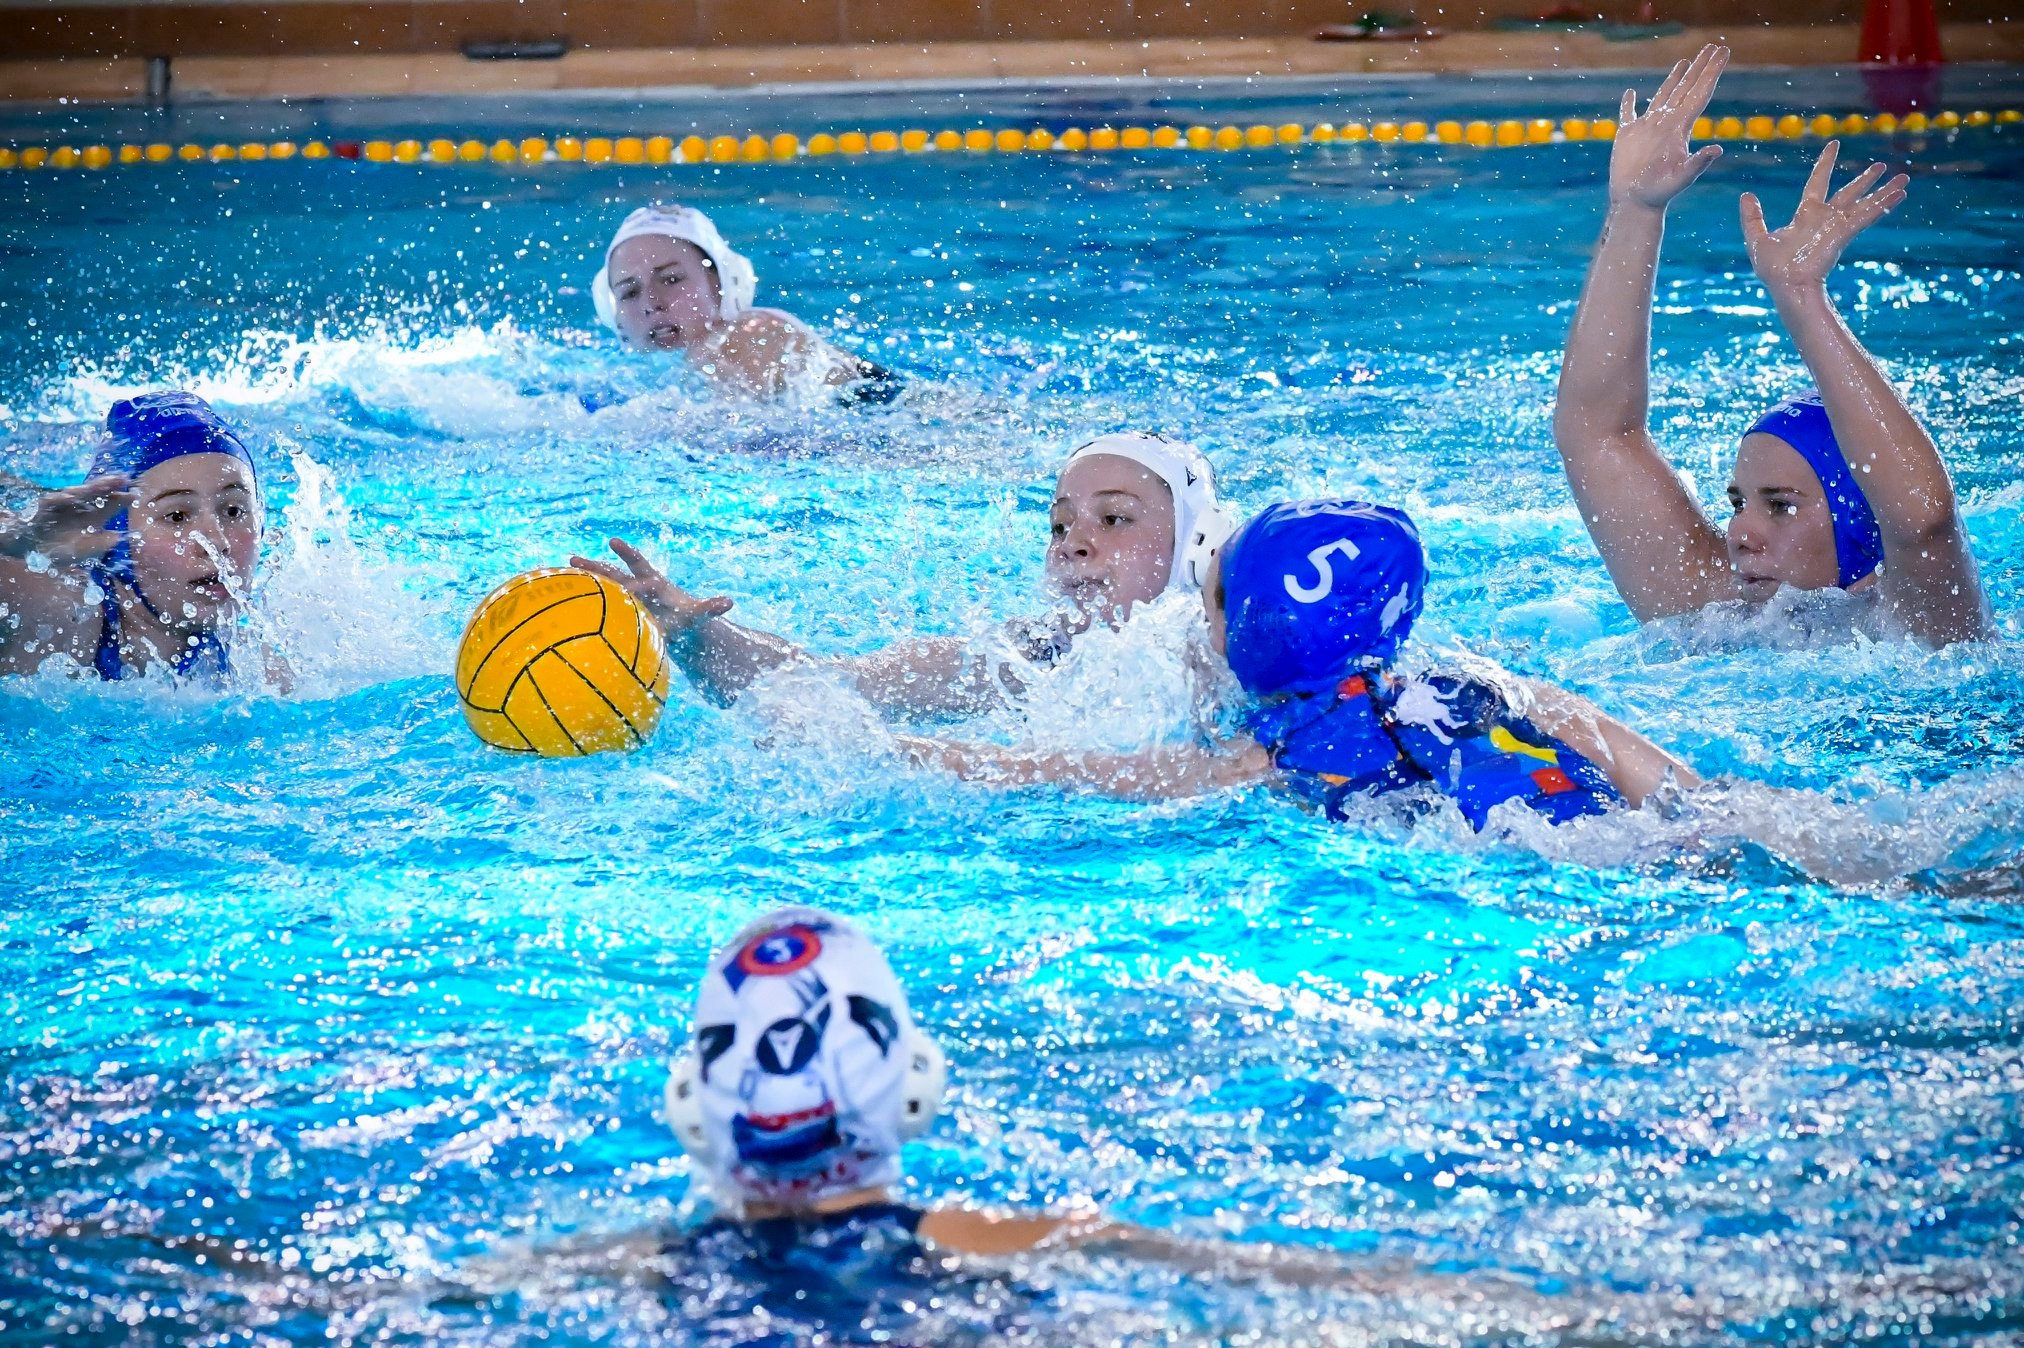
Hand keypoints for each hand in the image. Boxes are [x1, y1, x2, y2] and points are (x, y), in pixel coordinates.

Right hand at [0, 475, 132, 561]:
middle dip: (109, 485)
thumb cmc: (61, 549)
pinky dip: (59, 499)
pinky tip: (69, 497)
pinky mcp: (44, 508)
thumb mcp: (84, 551)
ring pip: (77, 494)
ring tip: (103, 484)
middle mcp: (80, 507)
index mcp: (94, 516)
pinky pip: (51, 502)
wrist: (32, 549)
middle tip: (123, 478)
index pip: (110, 504)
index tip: (134, 494)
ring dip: (89, 488)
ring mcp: (62, 505)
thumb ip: (100, 545)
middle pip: (96, 494)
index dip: (122, 499)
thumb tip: (118, 537)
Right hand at [567, 537, 732, 636]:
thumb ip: (710, 607)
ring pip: (600, 588)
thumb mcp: (696, 615)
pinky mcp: (615, 613)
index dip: (627, 553)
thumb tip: (729, 602)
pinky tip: (555, 603)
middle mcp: (633, 586)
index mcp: (651, 582)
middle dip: (595, 567)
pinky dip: (579, 604)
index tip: (613, 542)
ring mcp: (622, 599)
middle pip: (612, 574)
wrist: (673, 624)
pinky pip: (595, 607)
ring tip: (559, 572)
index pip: (638, 565)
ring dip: (583, 581)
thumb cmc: (683, 618)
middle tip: (575, 558)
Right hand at [1608, 43, 1727, 210]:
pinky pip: (1628, 114)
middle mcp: (1666, 124)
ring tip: (1685, 61)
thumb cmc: (1658, 194)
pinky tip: (1631, 93)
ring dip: (1674, 78)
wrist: (1635, 203)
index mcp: (1680, 127)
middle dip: (1700, 67)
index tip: (1723, 51)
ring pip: (1663, 96)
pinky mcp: (1627, 136)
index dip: (1712, 71)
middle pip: (1687, 88)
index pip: (1700, 92)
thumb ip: (1698, 163)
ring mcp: (1647, 128)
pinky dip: (1629, 103)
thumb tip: (1717, 149)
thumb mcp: (1681, 178)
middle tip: (1713, 46)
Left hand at [1741, 140, 1907, 298]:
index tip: (1834, 145)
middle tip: (1880, 165)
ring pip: (1865, 203)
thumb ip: (1752, 217)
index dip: (1825, 163)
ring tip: (1904, 178)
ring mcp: (1837, 226)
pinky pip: (1867, 215)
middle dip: (1864, 179)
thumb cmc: (1773, 269)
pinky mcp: (1845, 233)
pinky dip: (1884, 204)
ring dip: (1885, 190)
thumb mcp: (1757, 238)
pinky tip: (1900, 194)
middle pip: (1848, 193)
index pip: (1818, 182)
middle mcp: (1825, 218)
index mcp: (1806, 215)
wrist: (1786, 285)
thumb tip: (1746, 195)